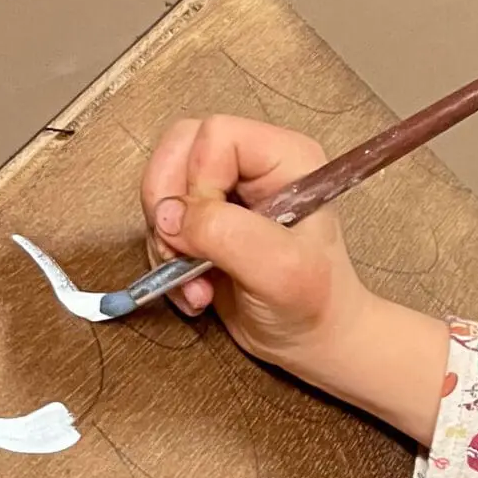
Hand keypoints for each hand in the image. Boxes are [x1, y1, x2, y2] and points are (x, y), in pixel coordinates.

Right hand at [140, 115, 448, 440]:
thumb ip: (225, 233)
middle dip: (167, 207)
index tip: (209, 233)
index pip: (215, 135)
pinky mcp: (206, 223)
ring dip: (166, 243)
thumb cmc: (314, 305)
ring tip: (195, 286)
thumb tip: (168, 216)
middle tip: (181, 254)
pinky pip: (162, 224)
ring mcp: (226, 193)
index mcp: (284, 157)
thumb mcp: (279, 269)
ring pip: (164, 189)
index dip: (199, 180)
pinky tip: (195, 292)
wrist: (314, 343)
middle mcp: (253, 166)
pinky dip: (167, 261)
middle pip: (178, 150)